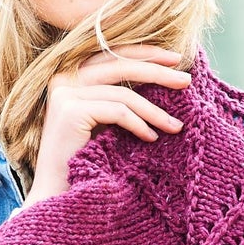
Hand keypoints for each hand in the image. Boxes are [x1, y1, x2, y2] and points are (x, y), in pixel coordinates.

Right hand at [23, 43, 191, 206]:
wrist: (57, 192)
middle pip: (119, 65)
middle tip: (186, 81)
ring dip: (154, 111)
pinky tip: (152, 138)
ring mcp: (63, 92)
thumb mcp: (104, 117)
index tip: (176, 59)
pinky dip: (139, 124)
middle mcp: (62, 77)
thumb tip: (163, 74)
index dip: (145, 53)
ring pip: (123, 93)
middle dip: (157, 72)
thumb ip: (120, 93)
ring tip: (176, 126)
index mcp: (69, 72)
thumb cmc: (84, 156)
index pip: (111, 52)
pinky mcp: (69, 111)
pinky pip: (117, 112)